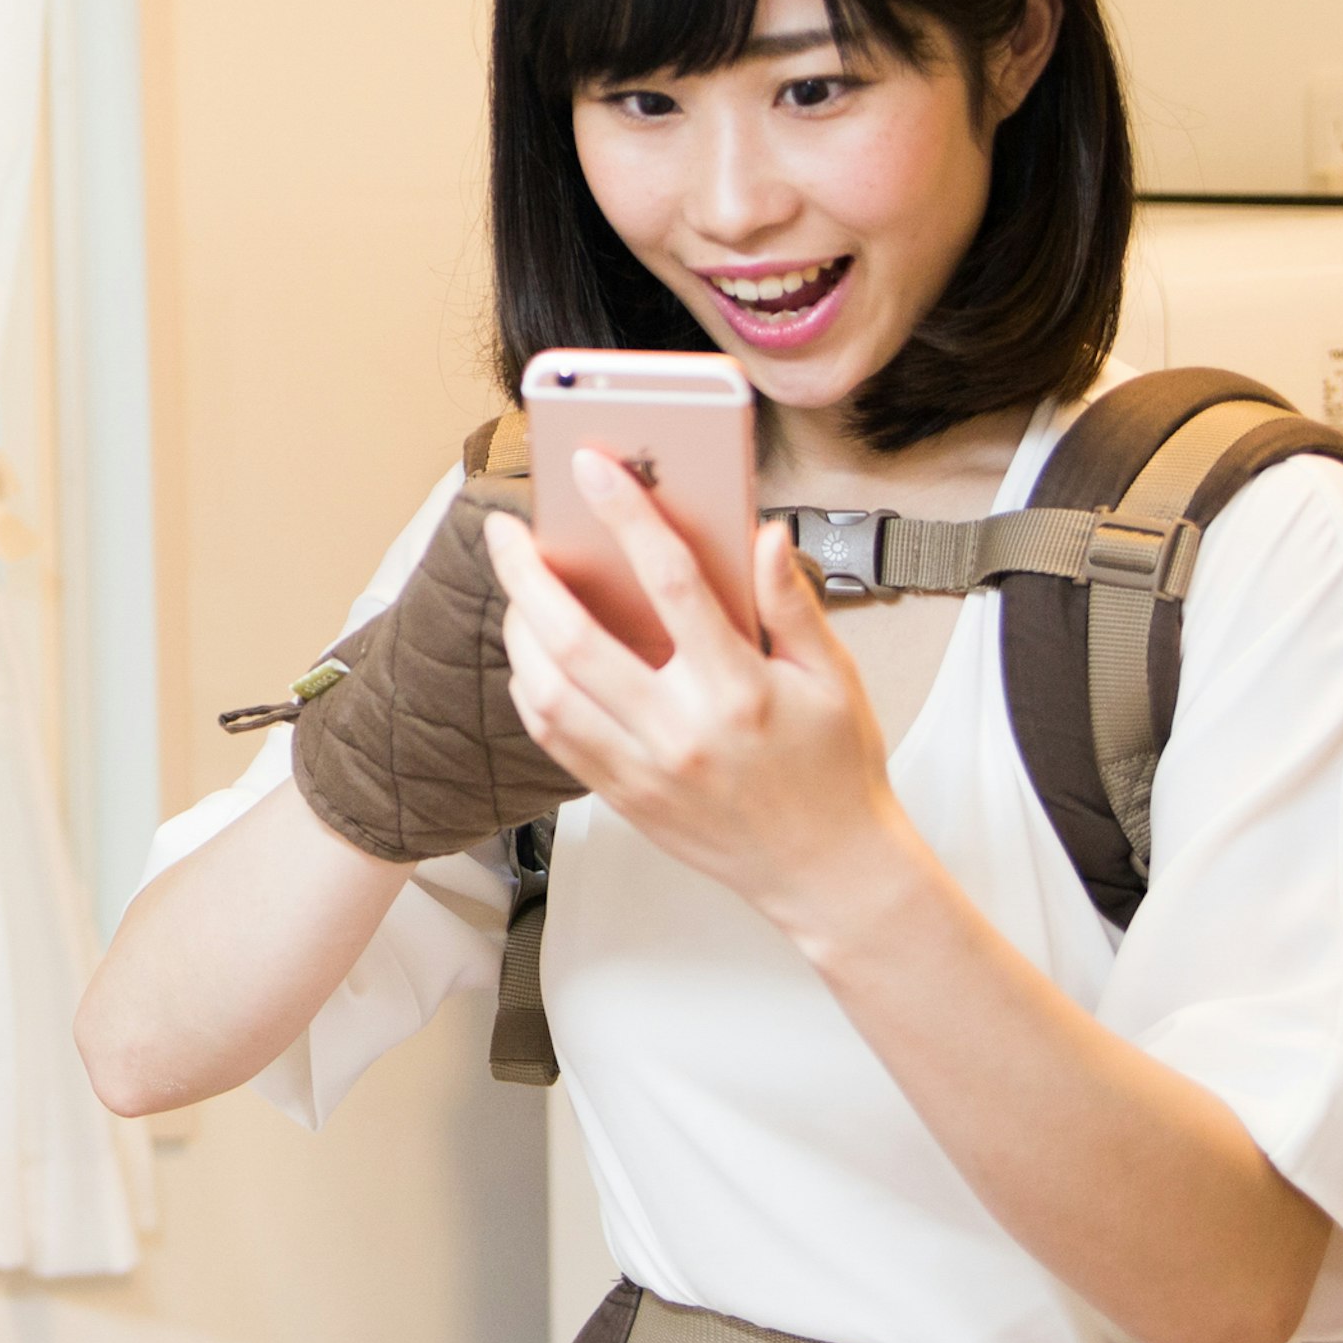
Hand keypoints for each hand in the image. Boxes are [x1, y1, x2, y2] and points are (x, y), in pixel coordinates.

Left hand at [480, 447, 925, 950]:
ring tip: (516, 591)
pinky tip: (531, 656)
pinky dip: (529, 688)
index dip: (627, 515)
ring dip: (518, 631)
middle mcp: (682, 731)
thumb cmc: (835, 771)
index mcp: (740, 689)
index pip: (672, 581)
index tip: (594, 469)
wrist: (827, 873)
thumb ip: (791, 602)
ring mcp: (645, 770)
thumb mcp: (834, 677)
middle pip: (578, 639)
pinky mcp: (624, 799)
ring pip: (546, 692)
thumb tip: (763, 534)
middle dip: (529, 575)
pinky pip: (553, 738)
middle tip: (506, 532)